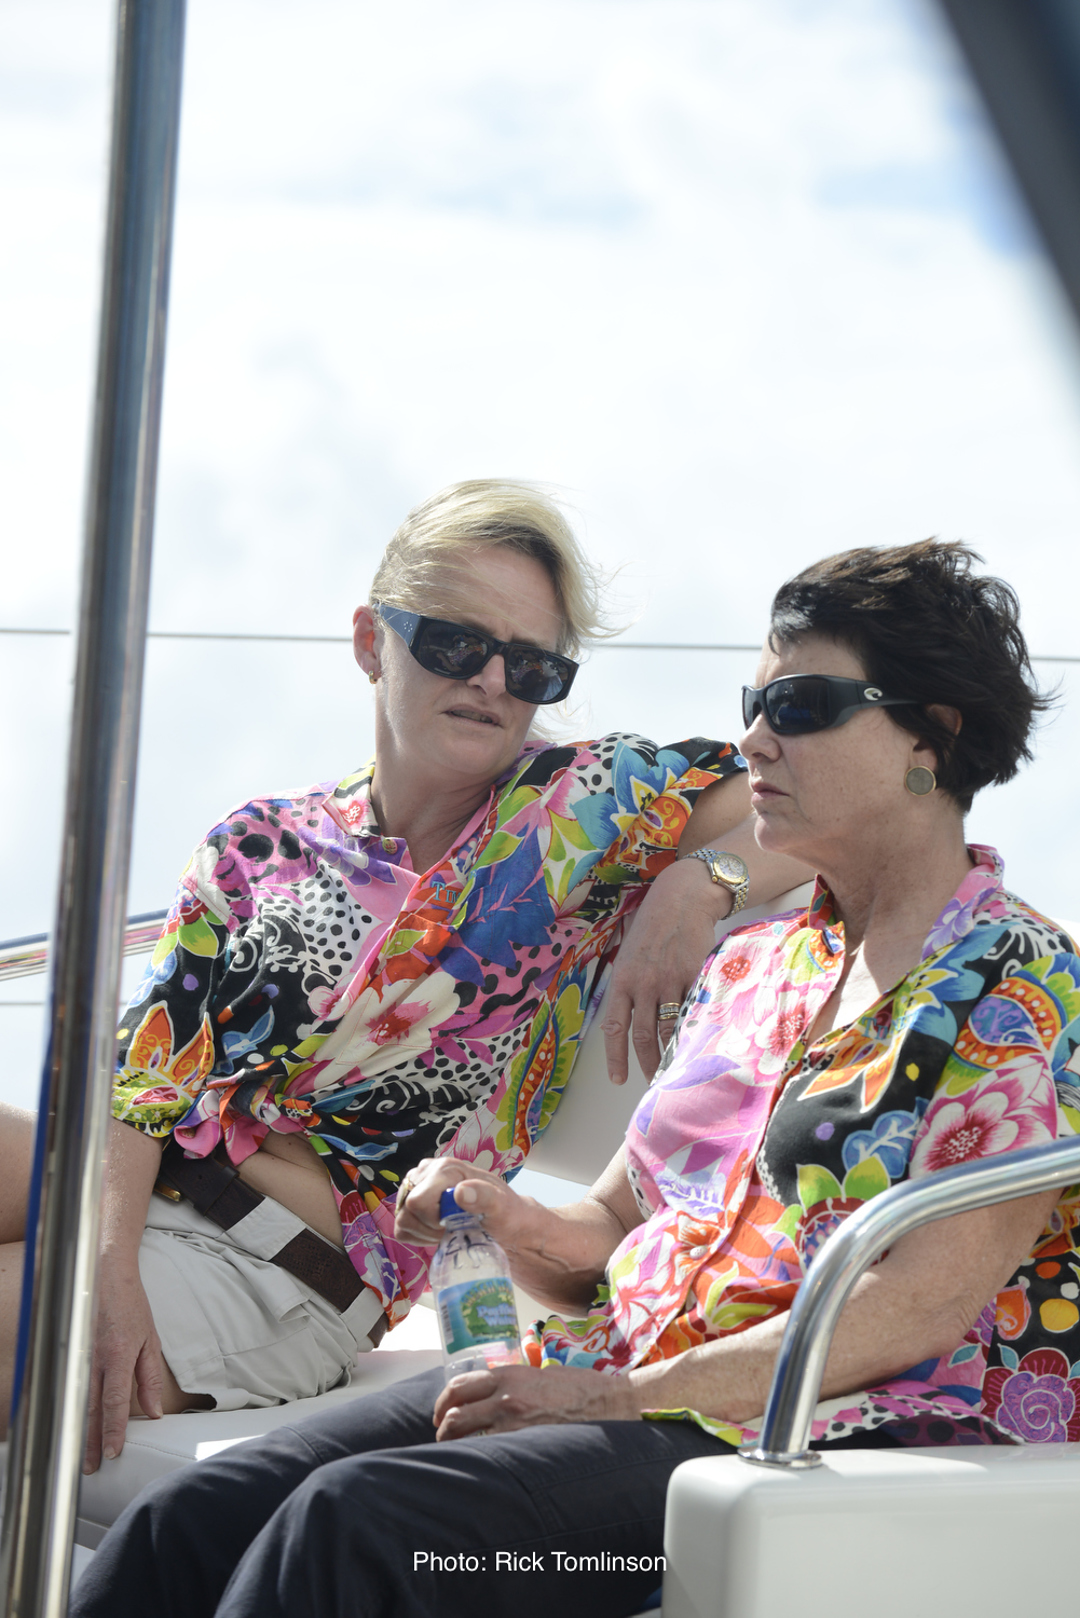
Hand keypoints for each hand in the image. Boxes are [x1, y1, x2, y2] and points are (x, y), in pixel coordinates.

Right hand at [84, 1256, 163, 1472]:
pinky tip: (66, 1426)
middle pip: (91, 1408)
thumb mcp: (149, 1339)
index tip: (114, 1452)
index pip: (115, 1401)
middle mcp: (94, 1358)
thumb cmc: (130, 1305)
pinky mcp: (68, 1351)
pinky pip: (66, 1386)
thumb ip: (149, 1377)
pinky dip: (66, 1408)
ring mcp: (77, 1355)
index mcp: (118, 1355)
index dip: (114, 1430)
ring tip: (79, 1455)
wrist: (104, 1273)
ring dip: (77, 1430)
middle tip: (90, 1467)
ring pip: (76, 1401)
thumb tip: (153, 1411)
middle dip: (91, 1440)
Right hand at [394, 1157, 531, 1250]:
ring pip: (402, 1221)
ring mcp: (414, 1187)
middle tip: (452, 1227)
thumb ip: (484, 1196)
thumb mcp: (501, 1206)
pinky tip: (437, 1232)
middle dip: (430, 1227)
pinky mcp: (409, 1205)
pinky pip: (401, 1229)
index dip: (434, 1220)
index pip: (418, 1201)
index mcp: (445, 1168)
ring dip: (425, 1233)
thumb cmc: (504, 1213)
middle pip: (407, 1211)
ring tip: (447, 1229)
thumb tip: (460, 1191)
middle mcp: (425, 1172)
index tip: (456, 1223)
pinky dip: (419, 1237)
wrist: (504, 1223)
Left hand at [433, 1363, 640, 1439]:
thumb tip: (492, 1396)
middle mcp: (505, 1396)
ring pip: (464, 1434)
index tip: (440, 1413)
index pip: (459, 1386)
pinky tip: (480, 1462)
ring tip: (456, 1451)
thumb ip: (513, 1383)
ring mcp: (513, 1422)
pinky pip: (488, 1451)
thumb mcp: (539, 1374)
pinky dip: (478, 1456)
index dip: (443, 1402)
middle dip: (442, 1427)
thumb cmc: (578, 1387)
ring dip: (455, 1443)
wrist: (607, 1404)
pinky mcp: (524, 1443)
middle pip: (454, 1412)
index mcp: (509, 1374)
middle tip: (441, 1435)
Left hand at [601, 859, 723, 1083]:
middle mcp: (643, 983)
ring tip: (677, 1072)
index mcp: (622, 980)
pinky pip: (696, 1011)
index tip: (618, 1079)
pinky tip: (701, 1046)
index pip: (615, 1026)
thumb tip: (625, 1022)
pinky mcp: (696, 975)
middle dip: (648, 1064)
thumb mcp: (628, 954)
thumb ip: (627, 987)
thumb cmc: (652, 928)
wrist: (681, 899)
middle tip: (655, 1083)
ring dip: (673, 1054)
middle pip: (645, 1035)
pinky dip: (697, 1031)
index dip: (616, 1057)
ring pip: (671, 1028)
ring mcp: (670, 980)